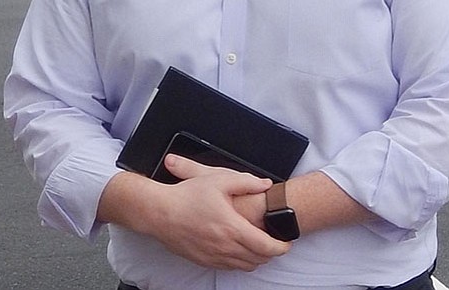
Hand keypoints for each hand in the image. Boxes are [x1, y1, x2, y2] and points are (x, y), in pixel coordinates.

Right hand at [156, 154, 291, 269]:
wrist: (161, 213)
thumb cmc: (188, 195)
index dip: (281, 246)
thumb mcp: (219, 179)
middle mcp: (224, 247)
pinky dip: (240, 261)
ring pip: (245, 266)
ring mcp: (214, 257)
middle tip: (277, 241)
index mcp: (231, 227)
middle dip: (272, 253)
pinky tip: (240, 248)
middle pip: (258, 259)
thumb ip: (246, 182)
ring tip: (260, 245)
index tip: (287, 241)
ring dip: (257, 258)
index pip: (265, 246)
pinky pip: (230, 268)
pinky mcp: (205, 261)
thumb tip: (265, 184)